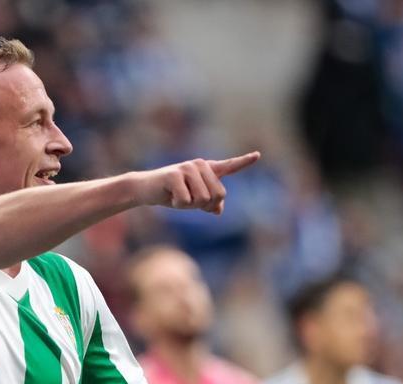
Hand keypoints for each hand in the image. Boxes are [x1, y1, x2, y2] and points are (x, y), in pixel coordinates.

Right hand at [131, 152, 260, 213]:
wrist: (144, 189)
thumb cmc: (170, 194)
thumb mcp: (192, 201)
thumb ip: (208, 204)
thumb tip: (218, 210)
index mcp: (206, 170)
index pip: (229, 166)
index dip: (243, 162)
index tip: (257, 155)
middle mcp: (200, 165)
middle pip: (218, 195)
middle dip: (204, 205)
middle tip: (186, 199)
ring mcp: (187, 168)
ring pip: (202, 199)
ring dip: (189, 205)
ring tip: (177, 196)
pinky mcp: (175, 175)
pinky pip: (186, 200)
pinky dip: (178, 204)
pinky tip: (169, 196)